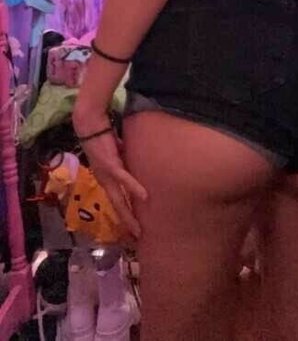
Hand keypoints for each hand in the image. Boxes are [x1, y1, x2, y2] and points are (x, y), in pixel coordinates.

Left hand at [73, 111, 147, 238]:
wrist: (90, 124)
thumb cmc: (103, 135)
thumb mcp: (115, 152)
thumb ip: (123, 159)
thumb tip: (133, 161)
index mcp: (104, 178)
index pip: (115, 199)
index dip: (124, 213)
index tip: (132, 226)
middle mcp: (104, 180)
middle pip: (117, 205)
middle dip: (127, 221)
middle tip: (137, 235)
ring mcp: (106, 174)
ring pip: (119, 199)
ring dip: (129, 214)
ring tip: (138, 227)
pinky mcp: (111, 165)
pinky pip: (125, 179)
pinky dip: (134, 188)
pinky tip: (144, 196)